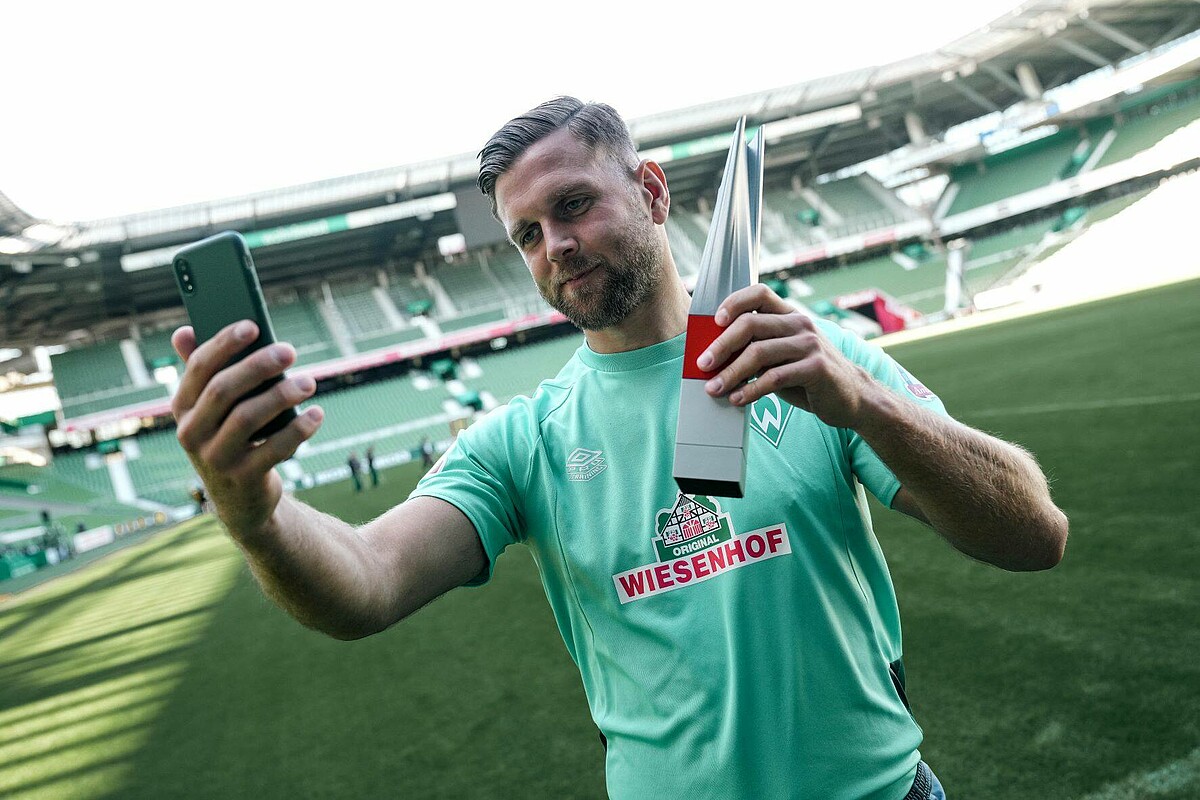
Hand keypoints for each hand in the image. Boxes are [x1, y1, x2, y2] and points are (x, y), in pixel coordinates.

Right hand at [171, 320, 323, 537]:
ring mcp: (216, 458)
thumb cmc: (229, 437)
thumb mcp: (212, 410)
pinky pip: (274, 450)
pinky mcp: (244, 479)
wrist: (240, 499)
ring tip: (309, 382)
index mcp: (183, 408)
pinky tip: (316, 414)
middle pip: (223, 390)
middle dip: (258, 366)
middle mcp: (192, 433)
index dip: (224, 344)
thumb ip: (203, 372)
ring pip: (248, 418)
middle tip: (290, 351)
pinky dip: (298, 430)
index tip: (253, 325)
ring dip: (282, 395)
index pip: (199, 368)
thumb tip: (184, 331)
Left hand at [696, 284, 881, 429]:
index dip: (734, 301)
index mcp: (790, 315)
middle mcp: (800, 324)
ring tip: (713, 389)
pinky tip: (737, 399)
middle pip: (751, 324)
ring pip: (759, 353)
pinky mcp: (816, 368)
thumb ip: (757, 349)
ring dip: (730, 373)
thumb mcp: (783, 357)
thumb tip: (714, 355)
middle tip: (702, 364)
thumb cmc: (809, 377)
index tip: (714, 321)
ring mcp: (810, 345)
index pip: (759, 293)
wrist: (853, 398)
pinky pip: (774, 378)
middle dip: (721, 345)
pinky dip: (751, 390)